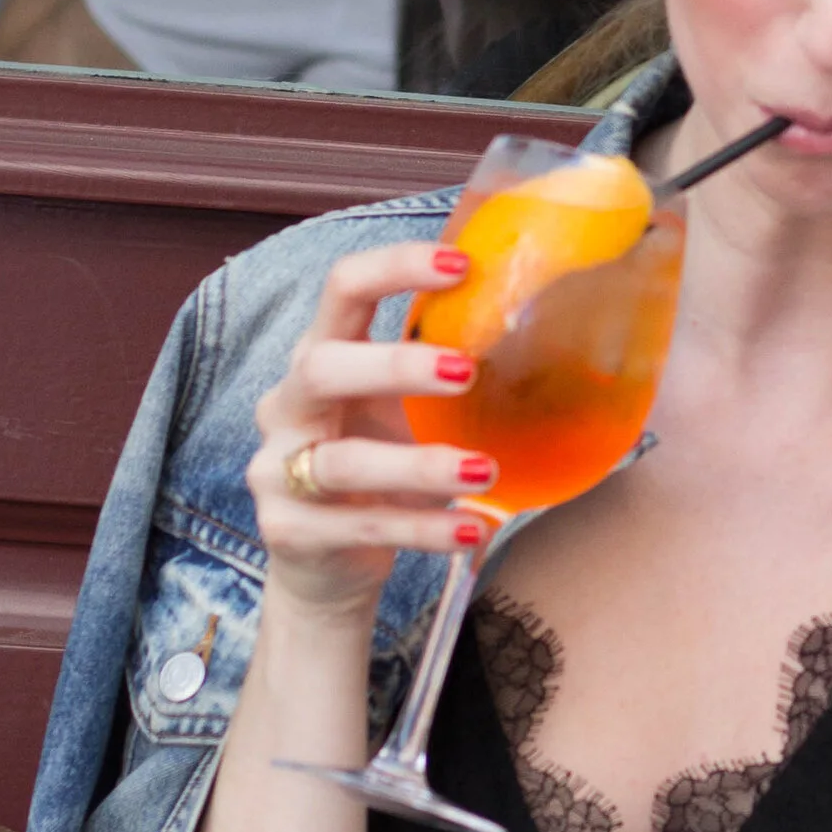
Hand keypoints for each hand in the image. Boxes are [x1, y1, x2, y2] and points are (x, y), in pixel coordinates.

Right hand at [246, 239, 496, 621]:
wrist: (325, 566)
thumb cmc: (381, 466)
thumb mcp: (406, 411)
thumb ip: (446, 372)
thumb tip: (554, 324)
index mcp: (320, 356)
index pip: (341, 289)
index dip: (394, 267)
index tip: (462, 265)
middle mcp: (288, 406)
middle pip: (321, 366)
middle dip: (395, 365)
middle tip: (470, 371)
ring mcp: (278, 471)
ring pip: (342, 461)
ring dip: (420, 463)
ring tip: (488, 471)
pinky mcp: (290, 532)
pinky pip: (361, 526)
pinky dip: (423, 528)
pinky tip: (474, 528)